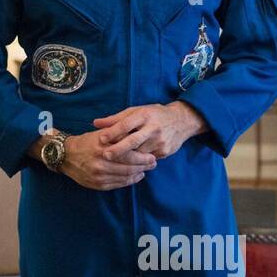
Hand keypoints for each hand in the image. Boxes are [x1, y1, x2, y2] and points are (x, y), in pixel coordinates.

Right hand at [55, 129, 157, 190]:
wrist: (65, 156)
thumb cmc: (85, 142)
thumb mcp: (100, 134)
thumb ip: (117, 135)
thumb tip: (137, 135)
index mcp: (102, 148)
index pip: (128, 154)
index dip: (142, 156)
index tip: (152, 155)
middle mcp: (100, 163)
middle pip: (128, 167)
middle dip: (143, 166)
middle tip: (153, 163)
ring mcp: (98, 175)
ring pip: (124, 177)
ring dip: (138, 174)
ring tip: (145, 170)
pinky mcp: (97, 185)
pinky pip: (118, 184)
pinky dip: (129, 181)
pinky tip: (135, 177)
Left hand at [92, 101, 206, 160]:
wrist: (182, 121)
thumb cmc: (153, 115)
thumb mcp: (136, 111)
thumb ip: (116, 119)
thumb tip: (95, 123)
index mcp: (144, 115)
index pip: (126, 124)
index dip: (112, 132)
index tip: (100, 139)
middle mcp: (153, 128)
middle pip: (133, 141)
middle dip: (118, 150)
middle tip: (105, 156)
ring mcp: (160, 141)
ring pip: (139, 153)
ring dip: (126, 159)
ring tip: (112, 163)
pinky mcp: (165, 151)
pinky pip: (147, 159)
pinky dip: (137, 163)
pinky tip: (128, 166)